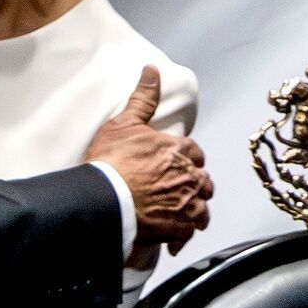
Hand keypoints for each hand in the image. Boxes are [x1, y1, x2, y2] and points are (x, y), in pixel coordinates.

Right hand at [85, 66, 212, 255]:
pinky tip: (172, 237)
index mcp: (178, 150)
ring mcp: (185, 204)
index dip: (188, 157)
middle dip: (195, 185)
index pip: (195, 152)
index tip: (179, 162)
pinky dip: (182, 235)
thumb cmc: (112, 161)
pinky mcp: (178, 228)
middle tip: (180, 189)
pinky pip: (188, 233)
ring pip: (202, 209)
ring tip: (181, 213)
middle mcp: (188, 177)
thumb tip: (153, 70)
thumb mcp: (124, 123)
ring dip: (194, 210)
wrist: (104, 198)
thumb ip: (143, 98)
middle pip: (203, 182)